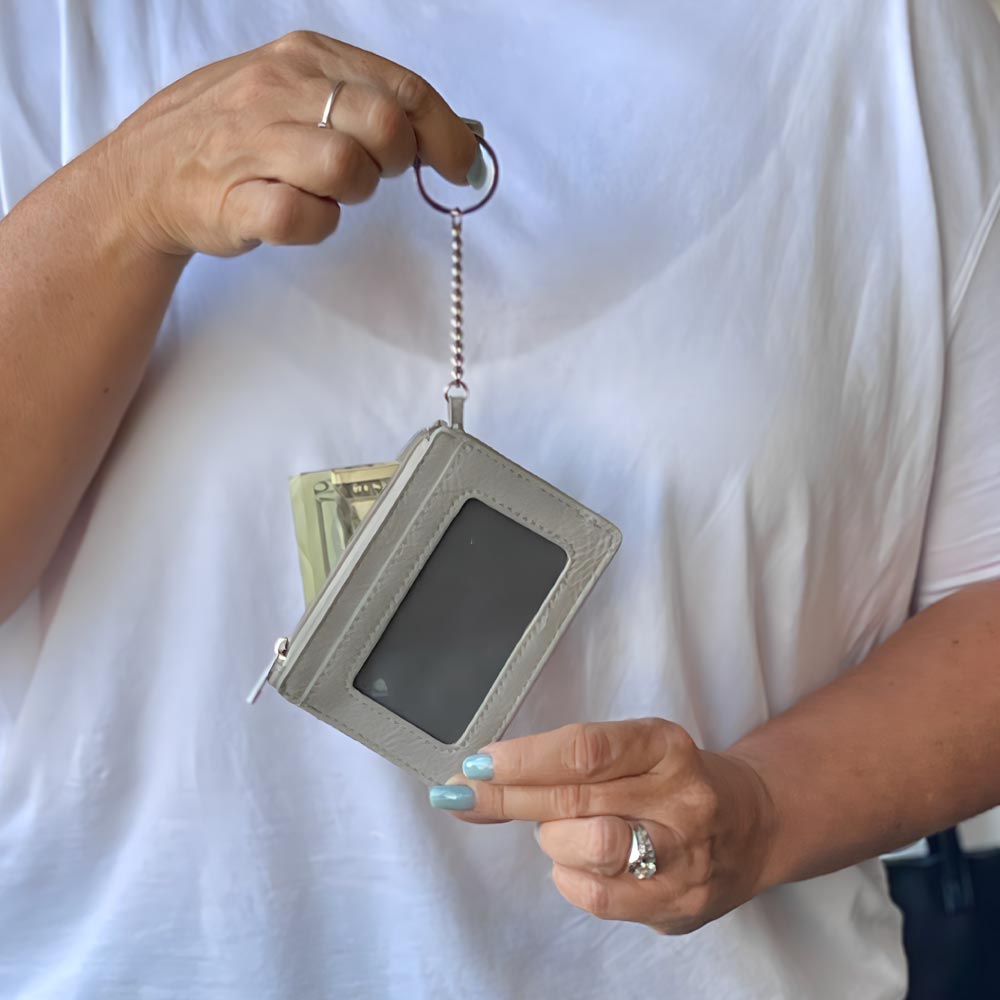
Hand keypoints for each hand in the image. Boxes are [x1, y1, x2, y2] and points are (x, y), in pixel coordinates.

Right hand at [101, 31, 480, 255]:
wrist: (145, 173)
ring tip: (324, 191)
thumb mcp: (298, 90)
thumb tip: (451, 134)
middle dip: (396, 161)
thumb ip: (366, 100)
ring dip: (352, 194)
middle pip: (385, 125)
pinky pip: (304, 217)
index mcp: (306, 56)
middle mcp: (280, 88)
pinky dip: (315, 225)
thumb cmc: (237, 134)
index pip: (403, 87)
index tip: (463, 166)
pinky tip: (296, 215)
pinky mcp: (234, 200)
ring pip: (348, 169)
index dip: (446, 132)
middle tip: (373, 175)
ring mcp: (253, 143)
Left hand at [433, 719, 777, 934]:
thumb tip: (476, 778)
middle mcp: (681, 799)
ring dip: (551, 839)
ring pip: (587, 849)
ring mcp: (684, 858)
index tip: (479, 764)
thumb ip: (561, 762)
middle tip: (463, 795)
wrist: (753, 827)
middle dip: (509, 797)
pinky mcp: (678, 906)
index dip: (525, 758)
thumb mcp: (632, 750)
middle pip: (576, 800)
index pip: (586, 751)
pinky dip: (568, 876)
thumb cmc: (672, 780)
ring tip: (558, 830)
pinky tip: (575, 863)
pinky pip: (597, 896)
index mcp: (666, 747)